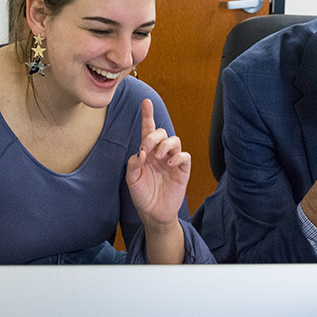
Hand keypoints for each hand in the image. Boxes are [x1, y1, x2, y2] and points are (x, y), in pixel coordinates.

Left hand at [126, 98, 190, 228]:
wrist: (153, 213)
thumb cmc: (142, 195)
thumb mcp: (132, 180)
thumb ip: (134, 164)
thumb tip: (141, 151)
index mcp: (147, 153)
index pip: (148, 130)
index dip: (147, 116)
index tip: (146, 102)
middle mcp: (160, 154)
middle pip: (162, 133)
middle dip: (154, 136)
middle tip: (147, 149)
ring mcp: (172, 161)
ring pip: (175, 140)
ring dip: (166, 145)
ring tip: (159, 157)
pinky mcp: (182, 170)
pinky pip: (184, 156)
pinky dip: (178, 156)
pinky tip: (169, 163)